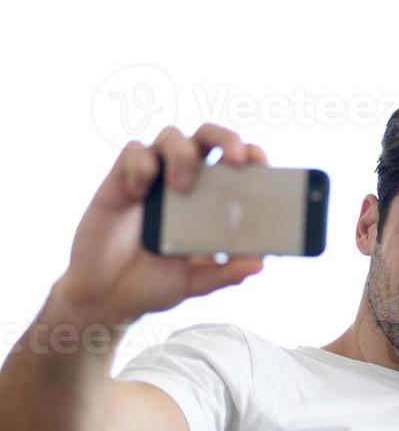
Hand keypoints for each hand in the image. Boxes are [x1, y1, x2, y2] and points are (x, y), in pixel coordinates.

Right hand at [54, 124, 266, 327]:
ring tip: (179, 188)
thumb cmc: (156, 280)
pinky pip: (133, 152)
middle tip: (234, 159)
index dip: (250, 154)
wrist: (108, 293)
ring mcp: (153, 177)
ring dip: (182, 154)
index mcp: (211, 199)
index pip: (235, 164)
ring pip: (172, 136)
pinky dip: (140, 166)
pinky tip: (138, 193)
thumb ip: (226, 274)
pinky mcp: (121, 179)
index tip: (259, 162)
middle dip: (226, 138)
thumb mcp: (196, 282)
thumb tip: (258, 264)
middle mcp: (185, 179)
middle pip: (208, 136)